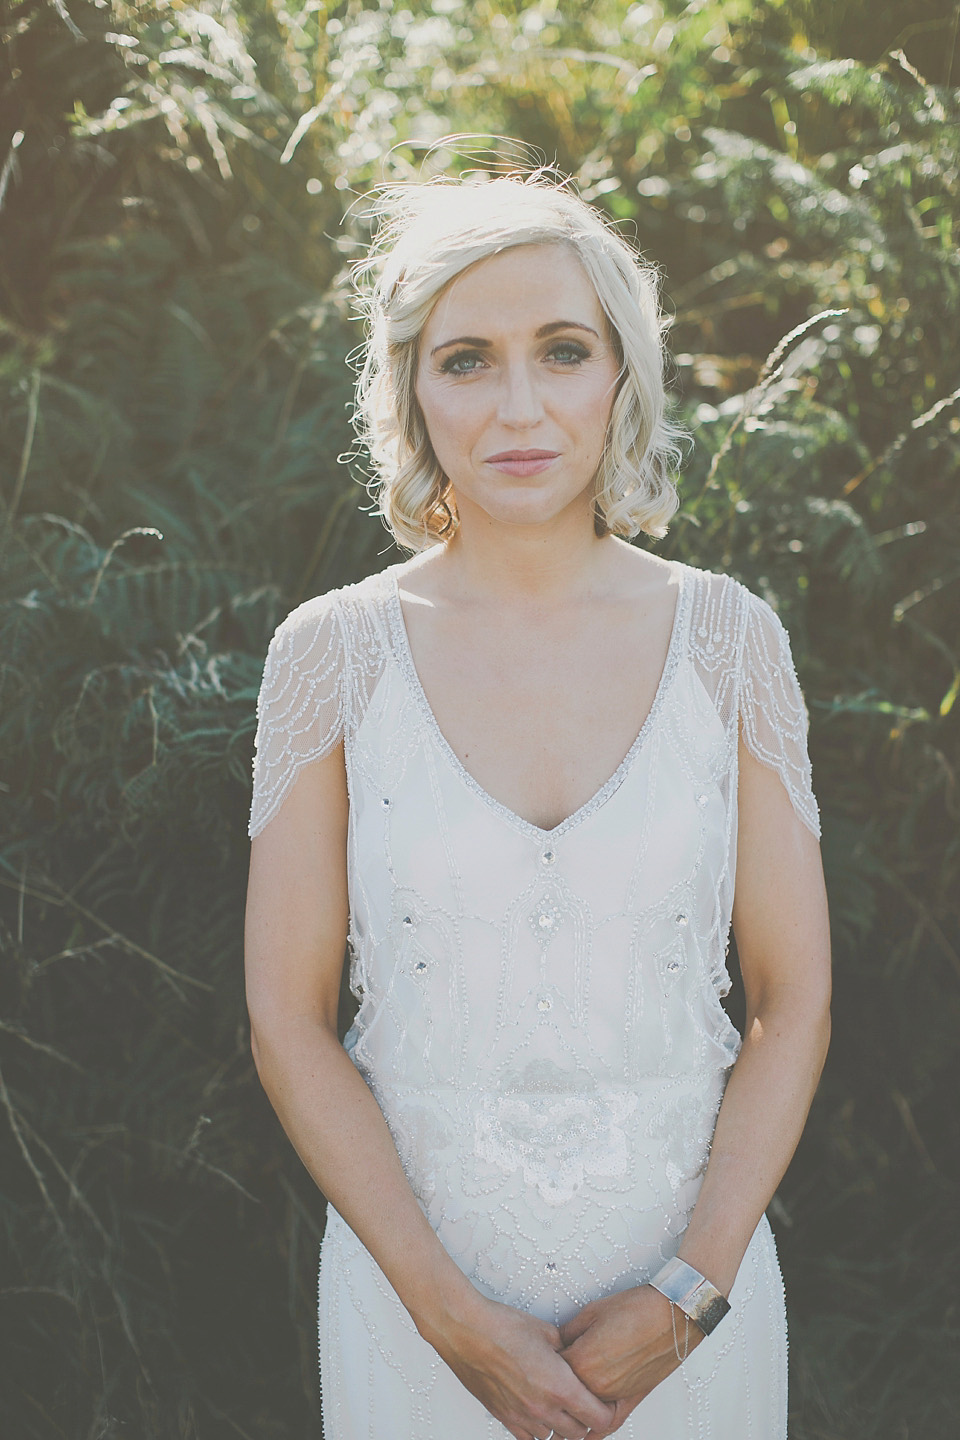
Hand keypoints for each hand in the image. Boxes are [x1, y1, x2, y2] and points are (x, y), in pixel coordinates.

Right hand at [421, 1289, 617, 1439]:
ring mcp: (522, 1416)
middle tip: (586, 1402)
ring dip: (562, 1426)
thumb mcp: (547, 1331)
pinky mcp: (504, 1416)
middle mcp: (543, 1408)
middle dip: (587, 1419)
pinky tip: (538, 1415)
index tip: (607, 1401)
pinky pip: (528, 1439)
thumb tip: (576, 1353)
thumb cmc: (502, 1327)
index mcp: (559, 1386)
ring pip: (554, 1438)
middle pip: (579, 1433)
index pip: (599, 1419)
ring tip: (561, 1406)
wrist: (466, 1330)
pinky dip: (538, 1430)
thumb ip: (567, 1349)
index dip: (607, 1411)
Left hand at [559, 1284, 704, 1433]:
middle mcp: (596, 1385)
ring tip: (562, 1397)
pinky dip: (594, 1430)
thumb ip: (568, 1333)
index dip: (546, 1360)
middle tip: (552, 1369)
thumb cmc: (637, 1309)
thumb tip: (555, 1344)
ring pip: (582, 1408)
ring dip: (573, 1402)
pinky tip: (584, 1435)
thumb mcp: (592, 1312)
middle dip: (557, 1381)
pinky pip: (606, 1424)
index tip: (543, 1354)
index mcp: (582, 1361)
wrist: (672, 1314)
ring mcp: (614, 1396)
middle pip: (564, 1391)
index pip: (550, 1370)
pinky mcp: (629, 1401)